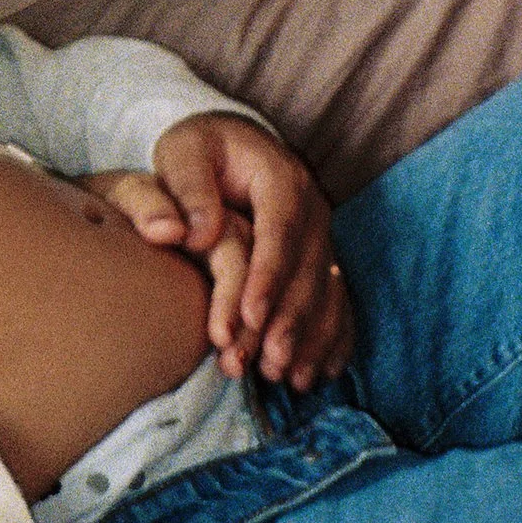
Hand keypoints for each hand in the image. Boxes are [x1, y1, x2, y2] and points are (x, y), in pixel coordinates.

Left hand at [148, 113, 351, 387]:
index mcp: (281, 178)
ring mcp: (323, 235)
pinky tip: (323, 373)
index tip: (248, 316)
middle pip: (309, 269)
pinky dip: (333, 338)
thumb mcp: (182, 153)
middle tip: (267, 361)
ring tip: (290, 379)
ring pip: (328, 292)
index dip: (268, 276)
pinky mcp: (322, 258)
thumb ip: (186, 189)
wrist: (228, 143)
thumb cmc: (198, 149)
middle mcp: (313, 208)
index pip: (280, 230)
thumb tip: (192, 235)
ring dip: (313, 337)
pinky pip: (338, 301)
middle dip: (290, 319)